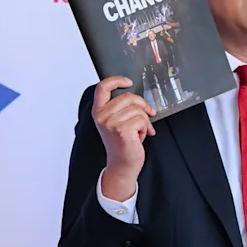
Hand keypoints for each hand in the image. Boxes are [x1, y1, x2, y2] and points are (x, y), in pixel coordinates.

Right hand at [93, 76, 155, 199]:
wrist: (122, 166)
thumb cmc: (122, 145)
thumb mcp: (116, 123)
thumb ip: (122, 108)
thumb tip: (141, 101)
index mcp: (98, 111)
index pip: (102, 87)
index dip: (116, 80)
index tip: (128, 82)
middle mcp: (102, 116)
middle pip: (128, 97)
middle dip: (142, 106)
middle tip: (147, 116)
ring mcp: (111, 122)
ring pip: (138, 109)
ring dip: (144, 121)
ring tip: (139, 132)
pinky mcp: (122, 129)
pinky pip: (142, 119)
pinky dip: (145, 128)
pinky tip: (140, 138)